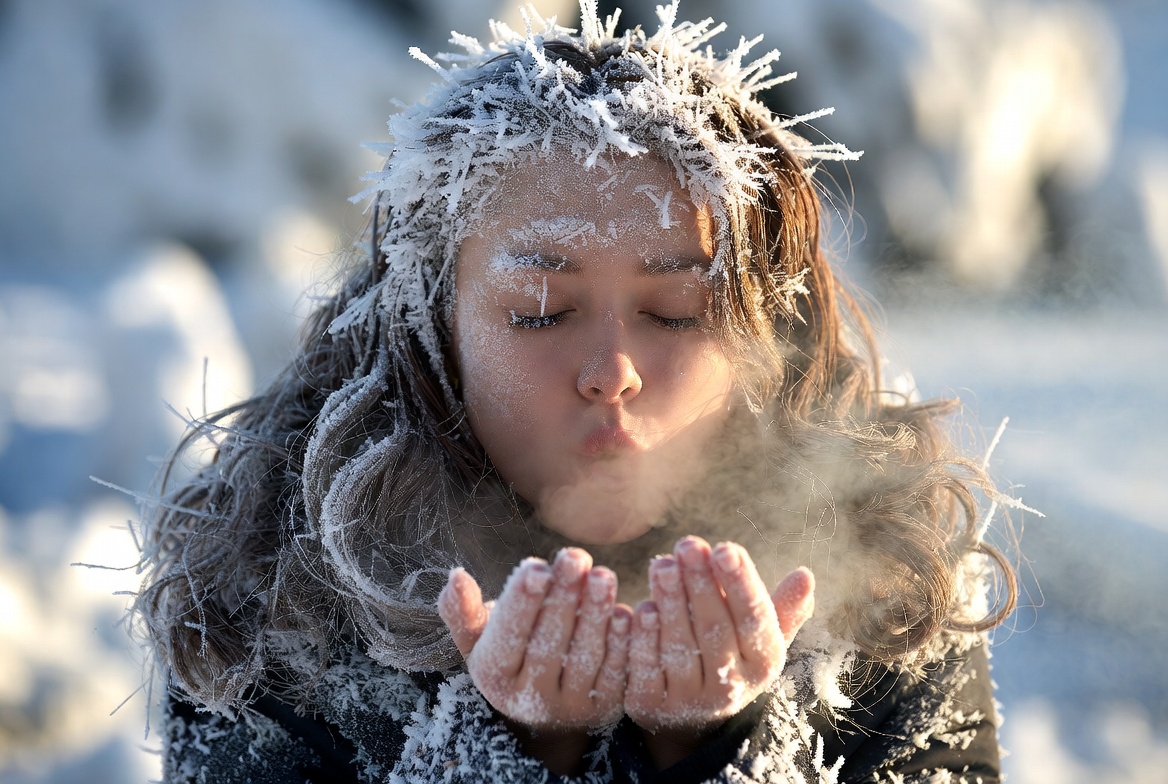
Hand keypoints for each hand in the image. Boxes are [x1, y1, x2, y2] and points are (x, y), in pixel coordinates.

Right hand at [438, 548, 630, 732]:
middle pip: (547, 643)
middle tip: (575, 557)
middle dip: (563, 597)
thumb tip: (455, 576)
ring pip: (584, 657)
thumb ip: (463, 611)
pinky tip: (625, 610)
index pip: (506, 637)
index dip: (522, 602)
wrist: (547, 715)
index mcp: (494, 677)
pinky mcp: (605, 708)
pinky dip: (620, 642)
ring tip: (602, 575)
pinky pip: (614, 672)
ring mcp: (569, 707)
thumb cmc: (510, 657)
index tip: (536, 566)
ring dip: (595, 614)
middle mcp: (529, 699)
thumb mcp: (478, 640)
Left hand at [624, 536, 813, 752]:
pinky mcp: (650, 705)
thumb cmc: (728, 654)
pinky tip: (638, 607)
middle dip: (701, 583)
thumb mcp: (758, 637)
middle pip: (715, 629)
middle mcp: (729, 688)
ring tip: (662, 563)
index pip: (755, 619)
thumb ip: (780, 607)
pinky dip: (642, 636)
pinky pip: (646, 667)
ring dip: (671, 602)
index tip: (725, 547)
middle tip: (688, 544)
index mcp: (762, 664)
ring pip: (680, 646)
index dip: (740, 583)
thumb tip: (806, 575)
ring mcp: (688, 701)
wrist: (686, 716)